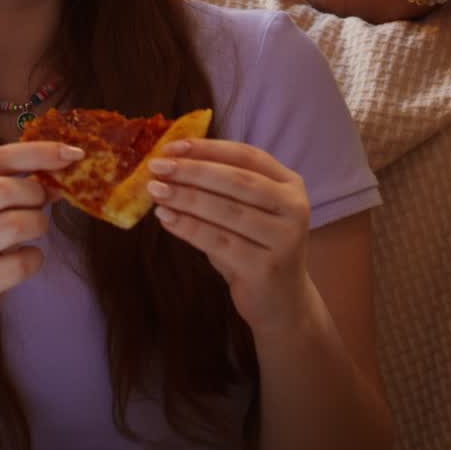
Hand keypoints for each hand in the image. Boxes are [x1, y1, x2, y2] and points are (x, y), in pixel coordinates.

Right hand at [0, 140, 83, 324]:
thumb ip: (15, 180)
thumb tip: (64, 167)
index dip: (39, 152)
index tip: (74, 153)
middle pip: (3, 190)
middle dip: (35, 193)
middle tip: (42, 201)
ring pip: (14, 226)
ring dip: (38, 224)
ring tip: (33, 228)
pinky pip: (20, 264)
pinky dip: (34, 258)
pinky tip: (25, 257)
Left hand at [147, 139, 311, 332]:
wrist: (281, 303)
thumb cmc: (255, 248)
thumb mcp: (246, 212)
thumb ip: (220, 188)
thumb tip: (173, 162)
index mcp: (290, 184)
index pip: (247, 155)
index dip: (209, 148)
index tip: (173, 146)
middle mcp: (294, 207)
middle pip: (237, 180)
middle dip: (193, 170)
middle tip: (158, 167)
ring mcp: (284, 239)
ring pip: (226, 210)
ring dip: (186, 197)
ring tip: (156, 190)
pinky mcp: (266, 267)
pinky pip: (218, 241)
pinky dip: (188, 227)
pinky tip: (166, 218)